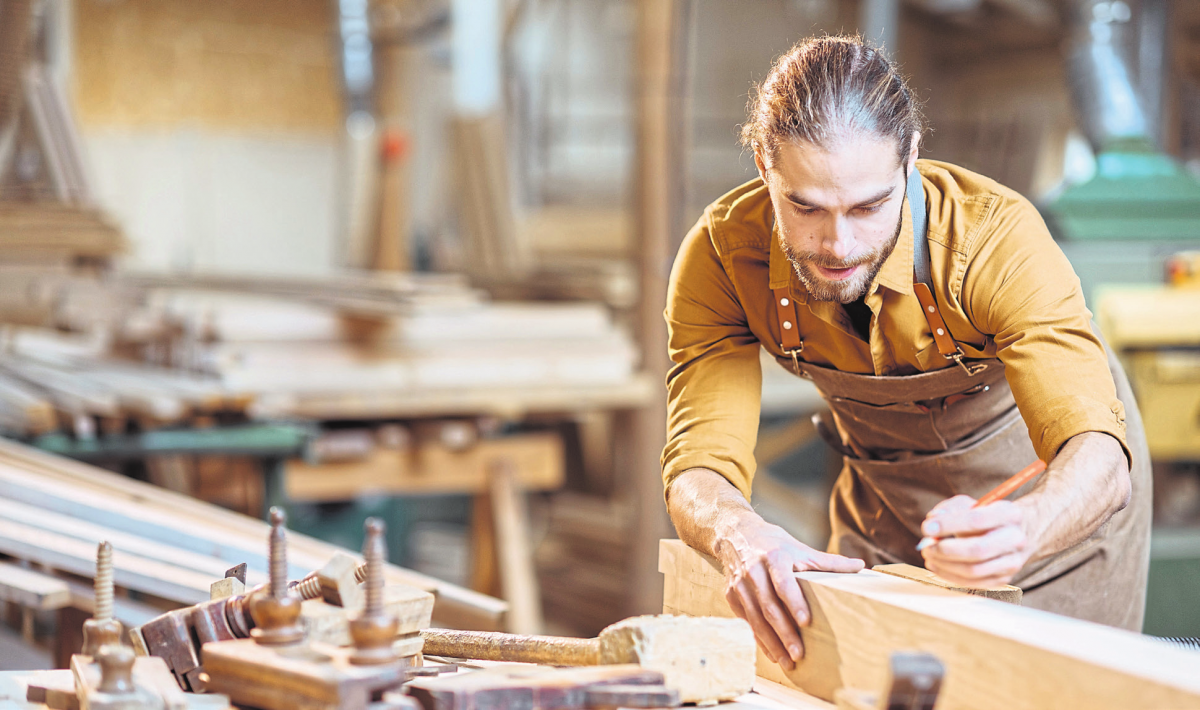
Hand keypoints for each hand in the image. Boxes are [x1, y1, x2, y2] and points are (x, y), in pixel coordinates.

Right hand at [713, 519, 863, 670]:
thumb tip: (860, 566)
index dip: (794, 602)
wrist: (736, 534)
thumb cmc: (774, 544)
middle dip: (784, 632)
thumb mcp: (799, 548)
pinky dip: (759, 639)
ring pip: (755, 618)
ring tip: (787, 662)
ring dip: (771, 642)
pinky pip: (747, 621)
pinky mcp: (731, 595)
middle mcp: (753, 571)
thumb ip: (828, 561)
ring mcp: (739, 585)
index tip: (806, 621)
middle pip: (768, 606)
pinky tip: (772, 653)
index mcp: (774, 557)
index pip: (783, 583)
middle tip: (799, 654)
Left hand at [919, 494, 1033, 587]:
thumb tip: (933, 520)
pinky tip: (937, 566)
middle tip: (926, 546)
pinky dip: (951, 576)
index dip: (948, 525)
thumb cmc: (988, 515)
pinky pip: (974, 583)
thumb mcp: (973, 504)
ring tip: (929, 555)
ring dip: (945, 565)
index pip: (977, 520)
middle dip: (946, 549)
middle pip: (978, 550)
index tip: (927, 528)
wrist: (1020, 532)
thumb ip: (951, 508)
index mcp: (1009, 514)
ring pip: (974, 570)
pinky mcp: (1004, 578)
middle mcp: (1016, 540)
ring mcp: (1012, 562)